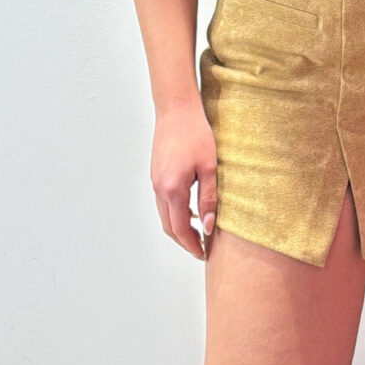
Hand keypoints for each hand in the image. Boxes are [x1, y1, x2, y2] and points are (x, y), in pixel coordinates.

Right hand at [151, 98, 218, 260]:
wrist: (176, 110)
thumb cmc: (196, 134)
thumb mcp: (209, 168)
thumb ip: (209, 199)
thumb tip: (208, 226)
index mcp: (173, 189)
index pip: (180, 229)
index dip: (192, 245)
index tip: (204, 254)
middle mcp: (159, 189)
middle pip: (168, 226)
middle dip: (184, 242)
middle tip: (201, 249)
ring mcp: (155, 182)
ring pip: (164, 215)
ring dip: (179, 229)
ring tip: (198, 234)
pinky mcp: (156, 174)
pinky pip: (163, 203)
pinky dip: (174, 214)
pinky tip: (190, 211)